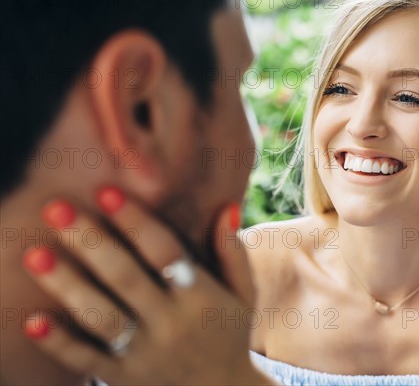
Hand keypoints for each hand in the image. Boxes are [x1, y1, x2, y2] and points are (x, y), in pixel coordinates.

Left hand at [22, 186, 271, 384]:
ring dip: (67, 285)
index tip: (107, 192)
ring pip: (101, 317)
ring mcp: (145, 354)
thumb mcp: (244, 295)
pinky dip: (59, 343)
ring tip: (36, 254)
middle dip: (91, 241)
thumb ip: (233, 253)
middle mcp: (171, 324)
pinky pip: (87, 361)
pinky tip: (33, 320)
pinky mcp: (123, 378)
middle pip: (126, 277)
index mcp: (201, 297)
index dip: (136, 222)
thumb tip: (225, 208)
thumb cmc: (230, 334)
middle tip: (57, 208)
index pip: (166, 253)